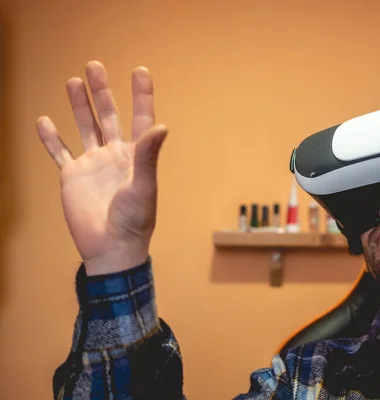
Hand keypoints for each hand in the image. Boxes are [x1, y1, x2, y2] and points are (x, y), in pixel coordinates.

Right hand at [36, 61, 167, 275]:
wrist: (111, 247)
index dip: (141, 95)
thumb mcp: (144, 187)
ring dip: (79, 106)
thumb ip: (148, 156)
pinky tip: (44, 121)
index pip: (140, 118)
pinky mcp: (73, 177)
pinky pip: (60, 153)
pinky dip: (52, 138)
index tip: (140, 71)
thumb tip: (162, 126)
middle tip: (94, 66)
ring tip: (73, 81)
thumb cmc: (134, 220)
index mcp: (136, 156)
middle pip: (108, 116)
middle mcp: (114, 155)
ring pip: (85, 128)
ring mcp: (93, 164)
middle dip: (102, 92)